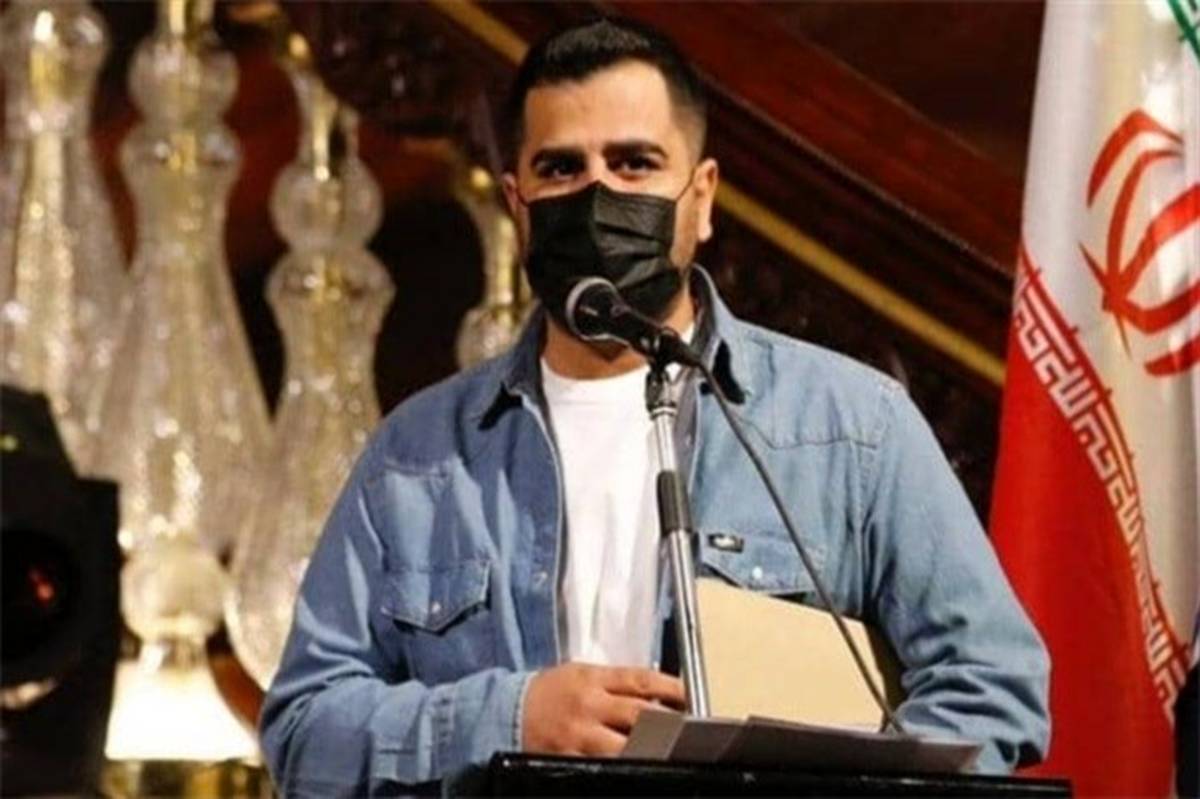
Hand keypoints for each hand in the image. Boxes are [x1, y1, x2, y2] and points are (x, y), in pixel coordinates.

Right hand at [521, 663, 685, 755]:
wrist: (509, 710)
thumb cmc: (550, 691)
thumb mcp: (581, 674)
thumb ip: (614, 682)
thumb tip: (654, 693)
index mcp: (593, 678)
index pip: (640, 679)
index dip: (670, 686)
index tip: (688, 695)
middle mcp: (589, 703)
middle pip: (639, 713)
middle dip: (667, 722)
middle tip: (687, 728)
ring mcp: (580, 733)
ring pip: (625, 745)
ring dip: (649, 749)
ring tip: (667, 751)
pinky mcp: (570, 758)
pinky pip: (602, 765)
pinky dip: (622, 766)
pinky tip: (636, 765)